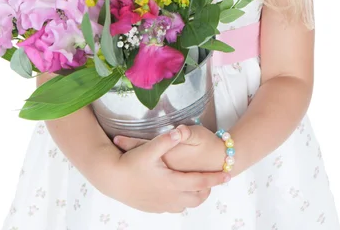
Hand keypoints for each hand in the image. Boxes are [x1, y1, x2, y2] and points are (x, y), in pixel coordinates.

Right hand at [94, 128, 228, 212]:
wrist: (112, 180)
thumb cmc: (130, 163)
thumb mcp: (149, 148)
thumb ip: (166, 139)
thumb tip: (180, 130)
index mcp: (172, 182)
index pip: (200, 182)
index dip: (215, 178)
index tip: (228, 175)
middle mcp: (170, 197)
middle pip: (197, 197)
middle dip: (207, 189)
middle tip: (214, 180)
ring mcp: (161, 204)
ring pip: (186, 205)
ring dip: (195, 196)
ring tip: (198, 185)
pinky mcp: (153, 208)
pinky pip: (174, 207)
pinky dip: (182, 201)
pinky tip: (178, 191)